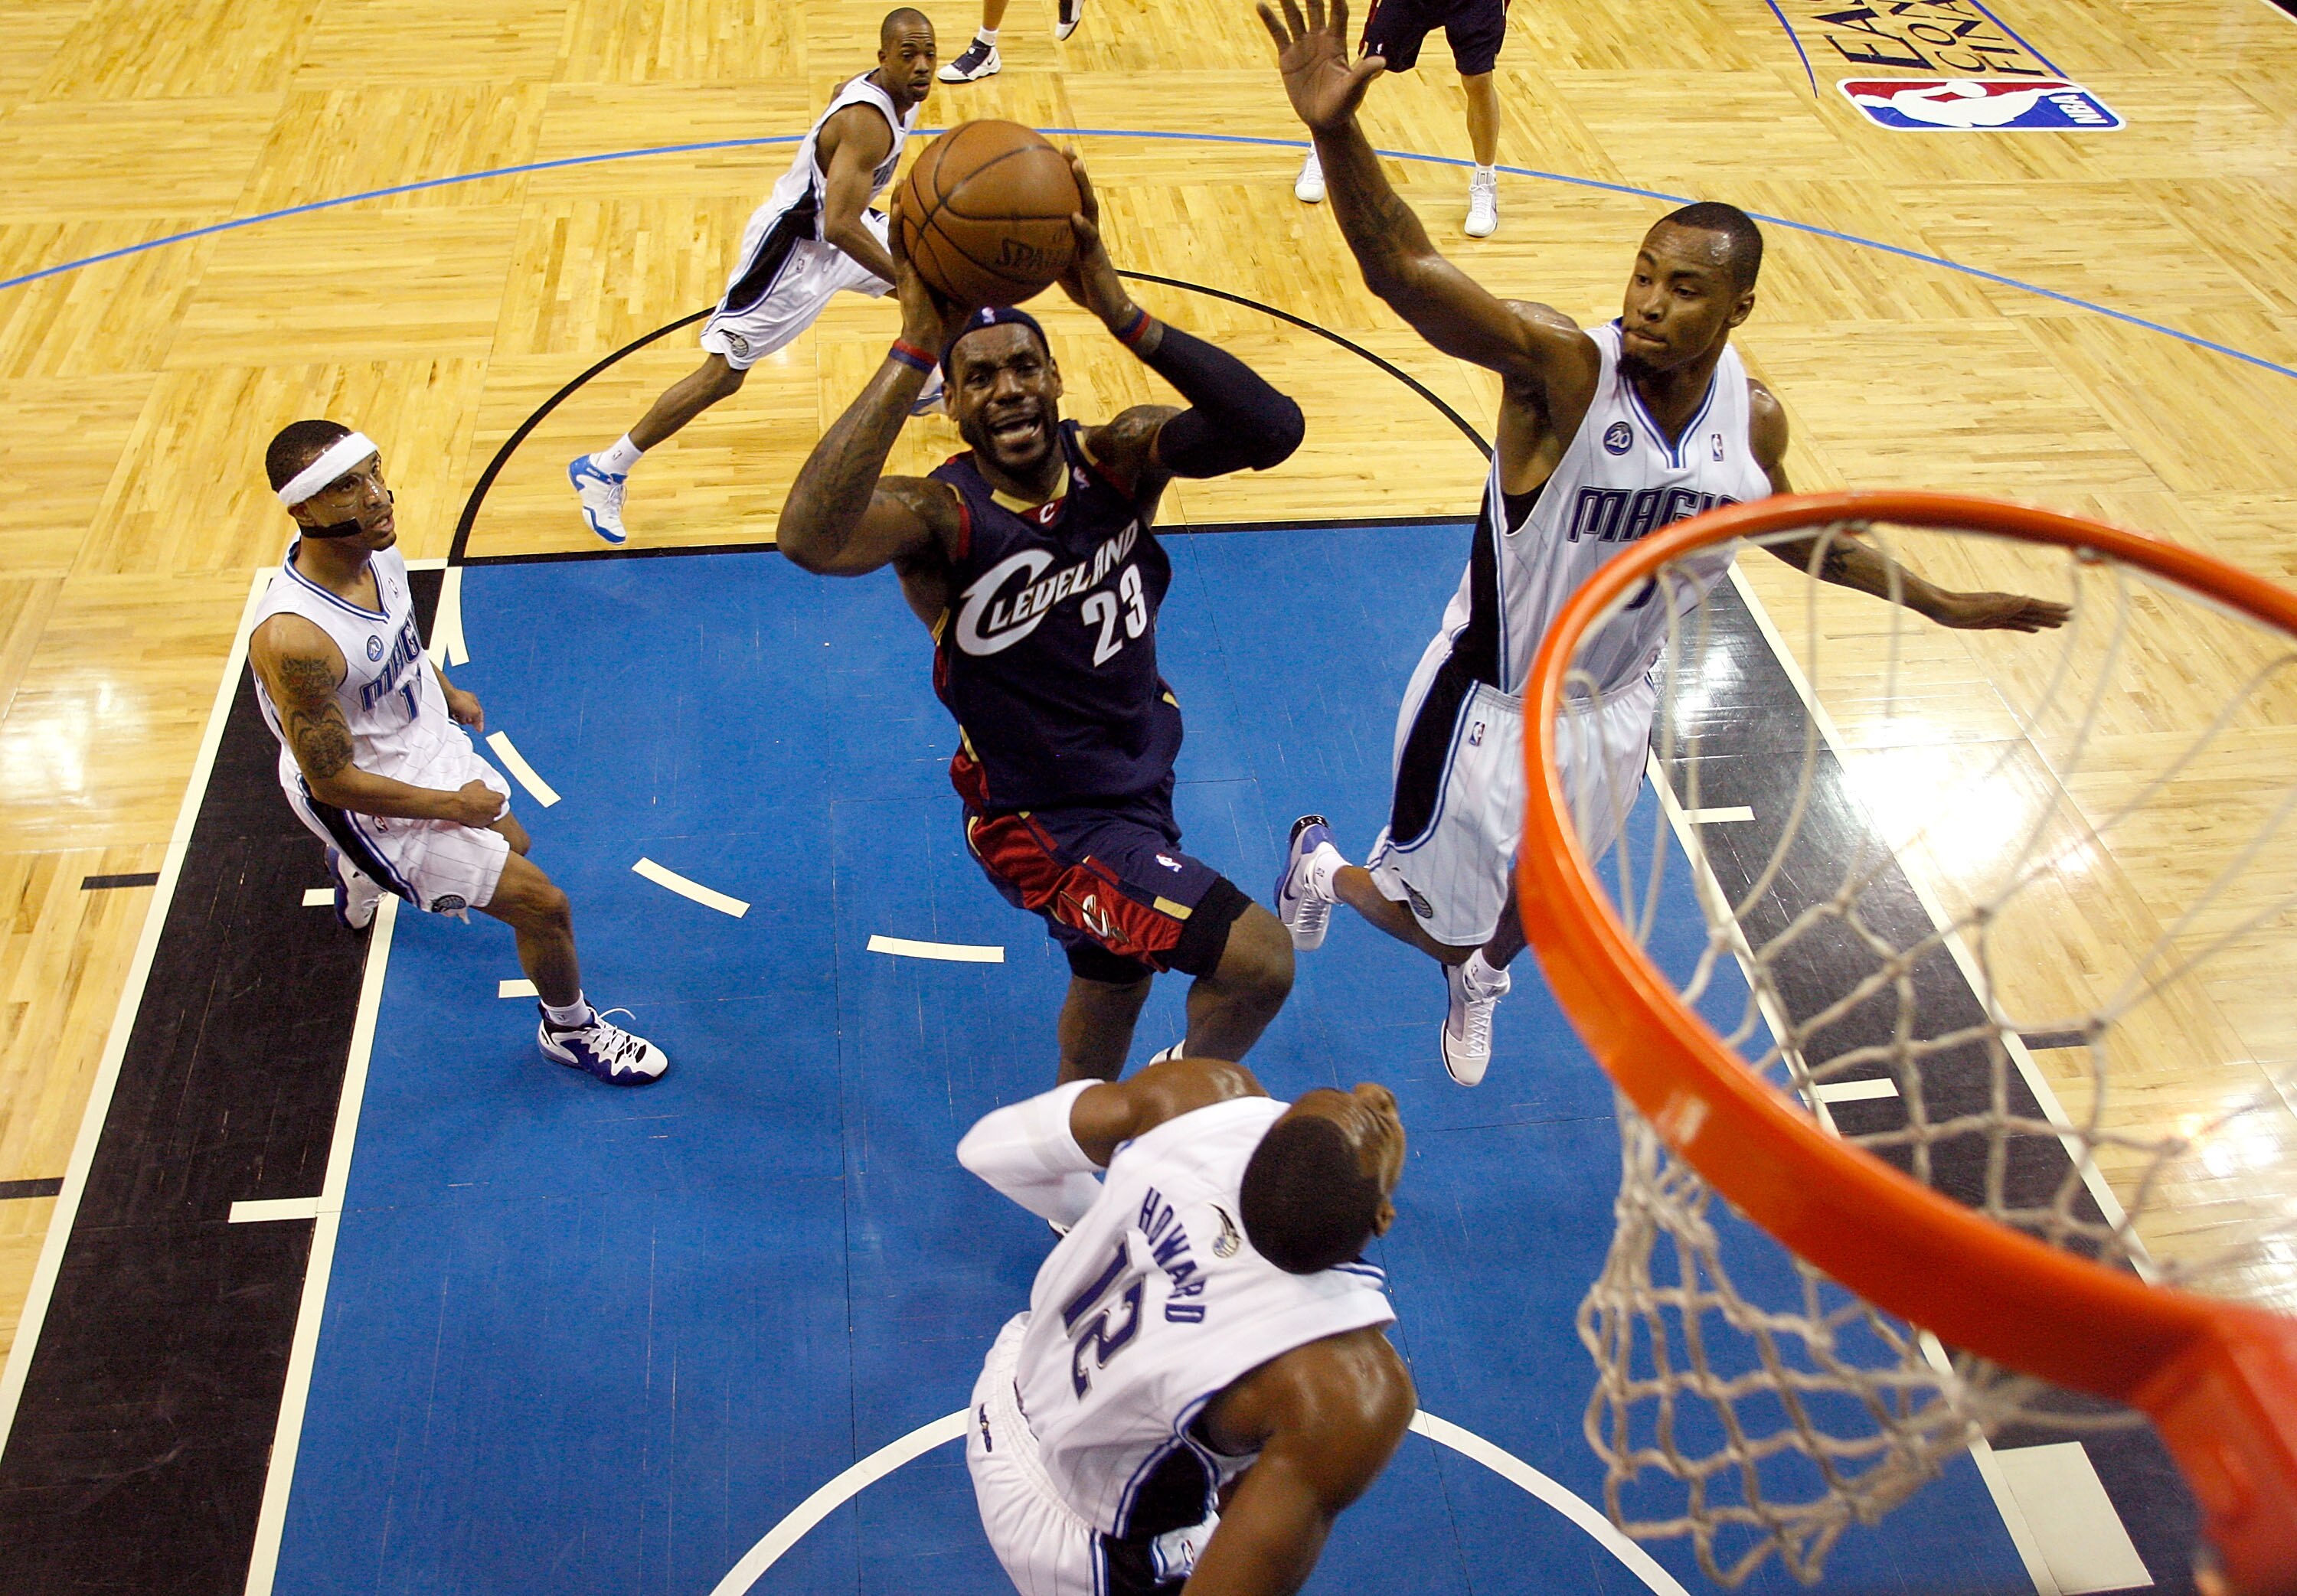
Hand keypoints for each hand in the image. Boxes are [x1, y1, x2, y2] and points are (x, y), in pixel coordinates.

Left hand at [444, 684, 483, 731]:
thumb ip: (478, 720)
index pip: (479, 712)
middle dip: (469, 720)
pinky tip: (452, 718)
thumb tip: (479, 728)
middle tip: (467, 722)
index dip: (479, 721)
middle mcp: (465, 700)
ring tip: (459, 719)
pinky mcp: (448, 707)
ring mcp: (456, 703)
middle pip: (469, 714)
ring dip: (461, 720)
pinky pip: (453, 716)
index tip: (479, 730)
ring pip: (461, 716)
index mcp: (473, 699)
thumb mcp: (474, 712)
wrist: (443, 697)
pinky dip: (454, 718)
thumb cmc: (459, 701)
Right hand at [444, 779, 504, 826]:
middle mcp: (497, 810)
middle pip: (497, 806)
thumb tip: (484, 787)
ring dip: (486, 811)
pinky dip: (481, 817)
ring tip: (477, 808)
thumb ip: (485, 785)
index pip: (501, 797)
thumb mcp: (477, 783)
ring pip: (491, 814)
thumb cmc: (467, 794)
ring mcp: (490, 818)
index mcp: (498, 799)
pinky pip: (484, 820)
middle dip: (491, 804)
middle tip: (482, 802)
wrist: (457, 806)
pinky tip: (474, 813)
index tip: (489, 796)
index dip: (494, 796)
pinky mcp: (483, 824)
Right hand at [886, 189, 973, 354]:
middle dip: (918, 199)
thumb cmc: (951, 321)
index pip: (934, 232)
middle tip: (922, 175)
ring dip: (899, 203)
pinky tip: (897, 205)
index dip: (937, 213)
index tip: (946, 190)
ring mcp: (908, 262)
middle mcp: (919, 257)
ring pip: (900, 226)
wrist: (930, 336)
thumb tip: (1012, 267)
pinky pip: (896, 242)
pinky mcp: (900, 269)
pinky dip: (895, 223)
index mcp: (933, 261)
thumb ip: (986, 278)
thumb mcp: (974, 293)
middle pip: (917, 222)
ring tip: (902, 181)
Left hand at [1055, 153, 1134, 327]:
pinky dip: (1082, 227)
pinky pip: (1089, 239)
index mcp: (1079, 230)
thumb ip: (1045, 252)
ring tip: (1075, 166)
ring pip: (1090, 207)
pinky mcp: (1096, 256)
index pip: (1073, 198)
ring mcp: (1094, 241)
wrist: (1107, 308)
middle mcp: (1088, 230)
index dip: (1066, 178)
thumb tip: (1018, 245)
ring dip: (1083, 185)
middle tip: (1066, 148)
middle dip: (1076, 170)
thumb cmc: (1084, 287)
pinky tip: (1074, 216)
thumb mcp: (1057, 267)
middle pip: (1083, 193)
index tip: (1055, 156)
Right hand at [1255, 0, 1386, 133]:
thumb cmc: (1344, 105)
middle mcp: (1320, 39)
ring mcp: (1303, 46)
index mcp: (1337, 43)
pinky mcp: (1287, 57)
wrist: (1325, 120)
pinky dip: (1270, 20)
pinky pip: (1278, 33)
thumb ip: (1364, 73)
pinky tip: (1261, 5)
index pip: (1338, 12)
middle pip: (1315, 7)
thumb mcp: (1355, 89)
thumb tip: (1382, 62)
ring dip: (1288, 0)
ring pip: (1295, 16)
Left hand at [1935, 591, 2072, 631]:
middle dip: (2052, 614)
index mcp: (2006, 603)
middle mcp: (2005, 606)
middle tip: (2071, 617)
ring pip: (2027, 618)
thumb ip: (2004, 605)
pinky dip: (2026, 627)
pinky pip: (2014, 625)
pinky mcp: (1991, 621)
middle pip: (2034, 611)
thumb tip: (2027, 599)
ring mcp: (1999, 613)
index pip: (2034, 605)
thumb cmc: (1957, 608)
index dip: (2051, 609)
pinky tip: (2034, 630)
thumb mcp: (1981, 608)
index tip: (2068, 611)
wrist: (1938, 607)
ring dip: (2043, 620)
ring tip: (2058, 624)